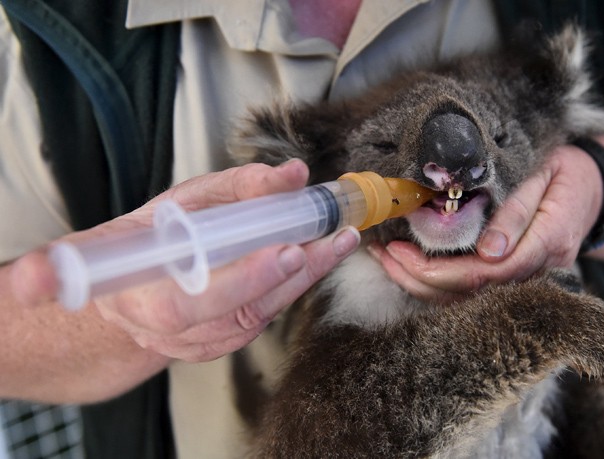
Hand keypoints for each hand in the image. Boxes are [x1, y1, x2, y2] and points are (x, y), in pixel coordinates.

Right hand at [11, 159, 359, 361]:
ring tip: (336, 244)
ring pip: (254, 321)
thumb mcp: (188, 198)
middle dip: (289, 277)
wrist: (130, 281)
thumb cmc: (156, 233)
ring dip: (300, 282)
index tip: (288, 251)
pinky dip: (288, 290)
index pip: (190, 302)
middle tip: (332, 242)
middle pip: (236, 316)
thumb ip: (240, 186)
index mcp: (139, 294)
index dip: (242, 280)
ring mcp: (192, 345)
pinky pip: (258, 322)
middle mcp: (164, 331)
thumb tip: (295, 174)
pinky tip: (313, 262)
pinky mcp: (217, 346)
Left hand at [369, 144, 602, 300]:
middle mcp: (539, 270)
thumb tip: (489, 252)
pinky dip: (437, 284)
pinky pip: (473, 292)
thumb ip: (517, 212)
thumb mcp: (544, 175)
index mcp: (549, 242)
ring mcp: (528, 279)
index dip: (440, 269)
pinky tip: (410, 269)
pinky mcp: (515, 279)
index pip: (489, 271)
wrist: (595, 188)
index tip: (400, 251)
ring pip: (470, 299)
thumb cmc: (566, 172)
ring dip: (422, 284)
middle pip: (473, 292)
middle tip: (383, 255)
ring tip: (387, 261)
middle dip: (420, 278)